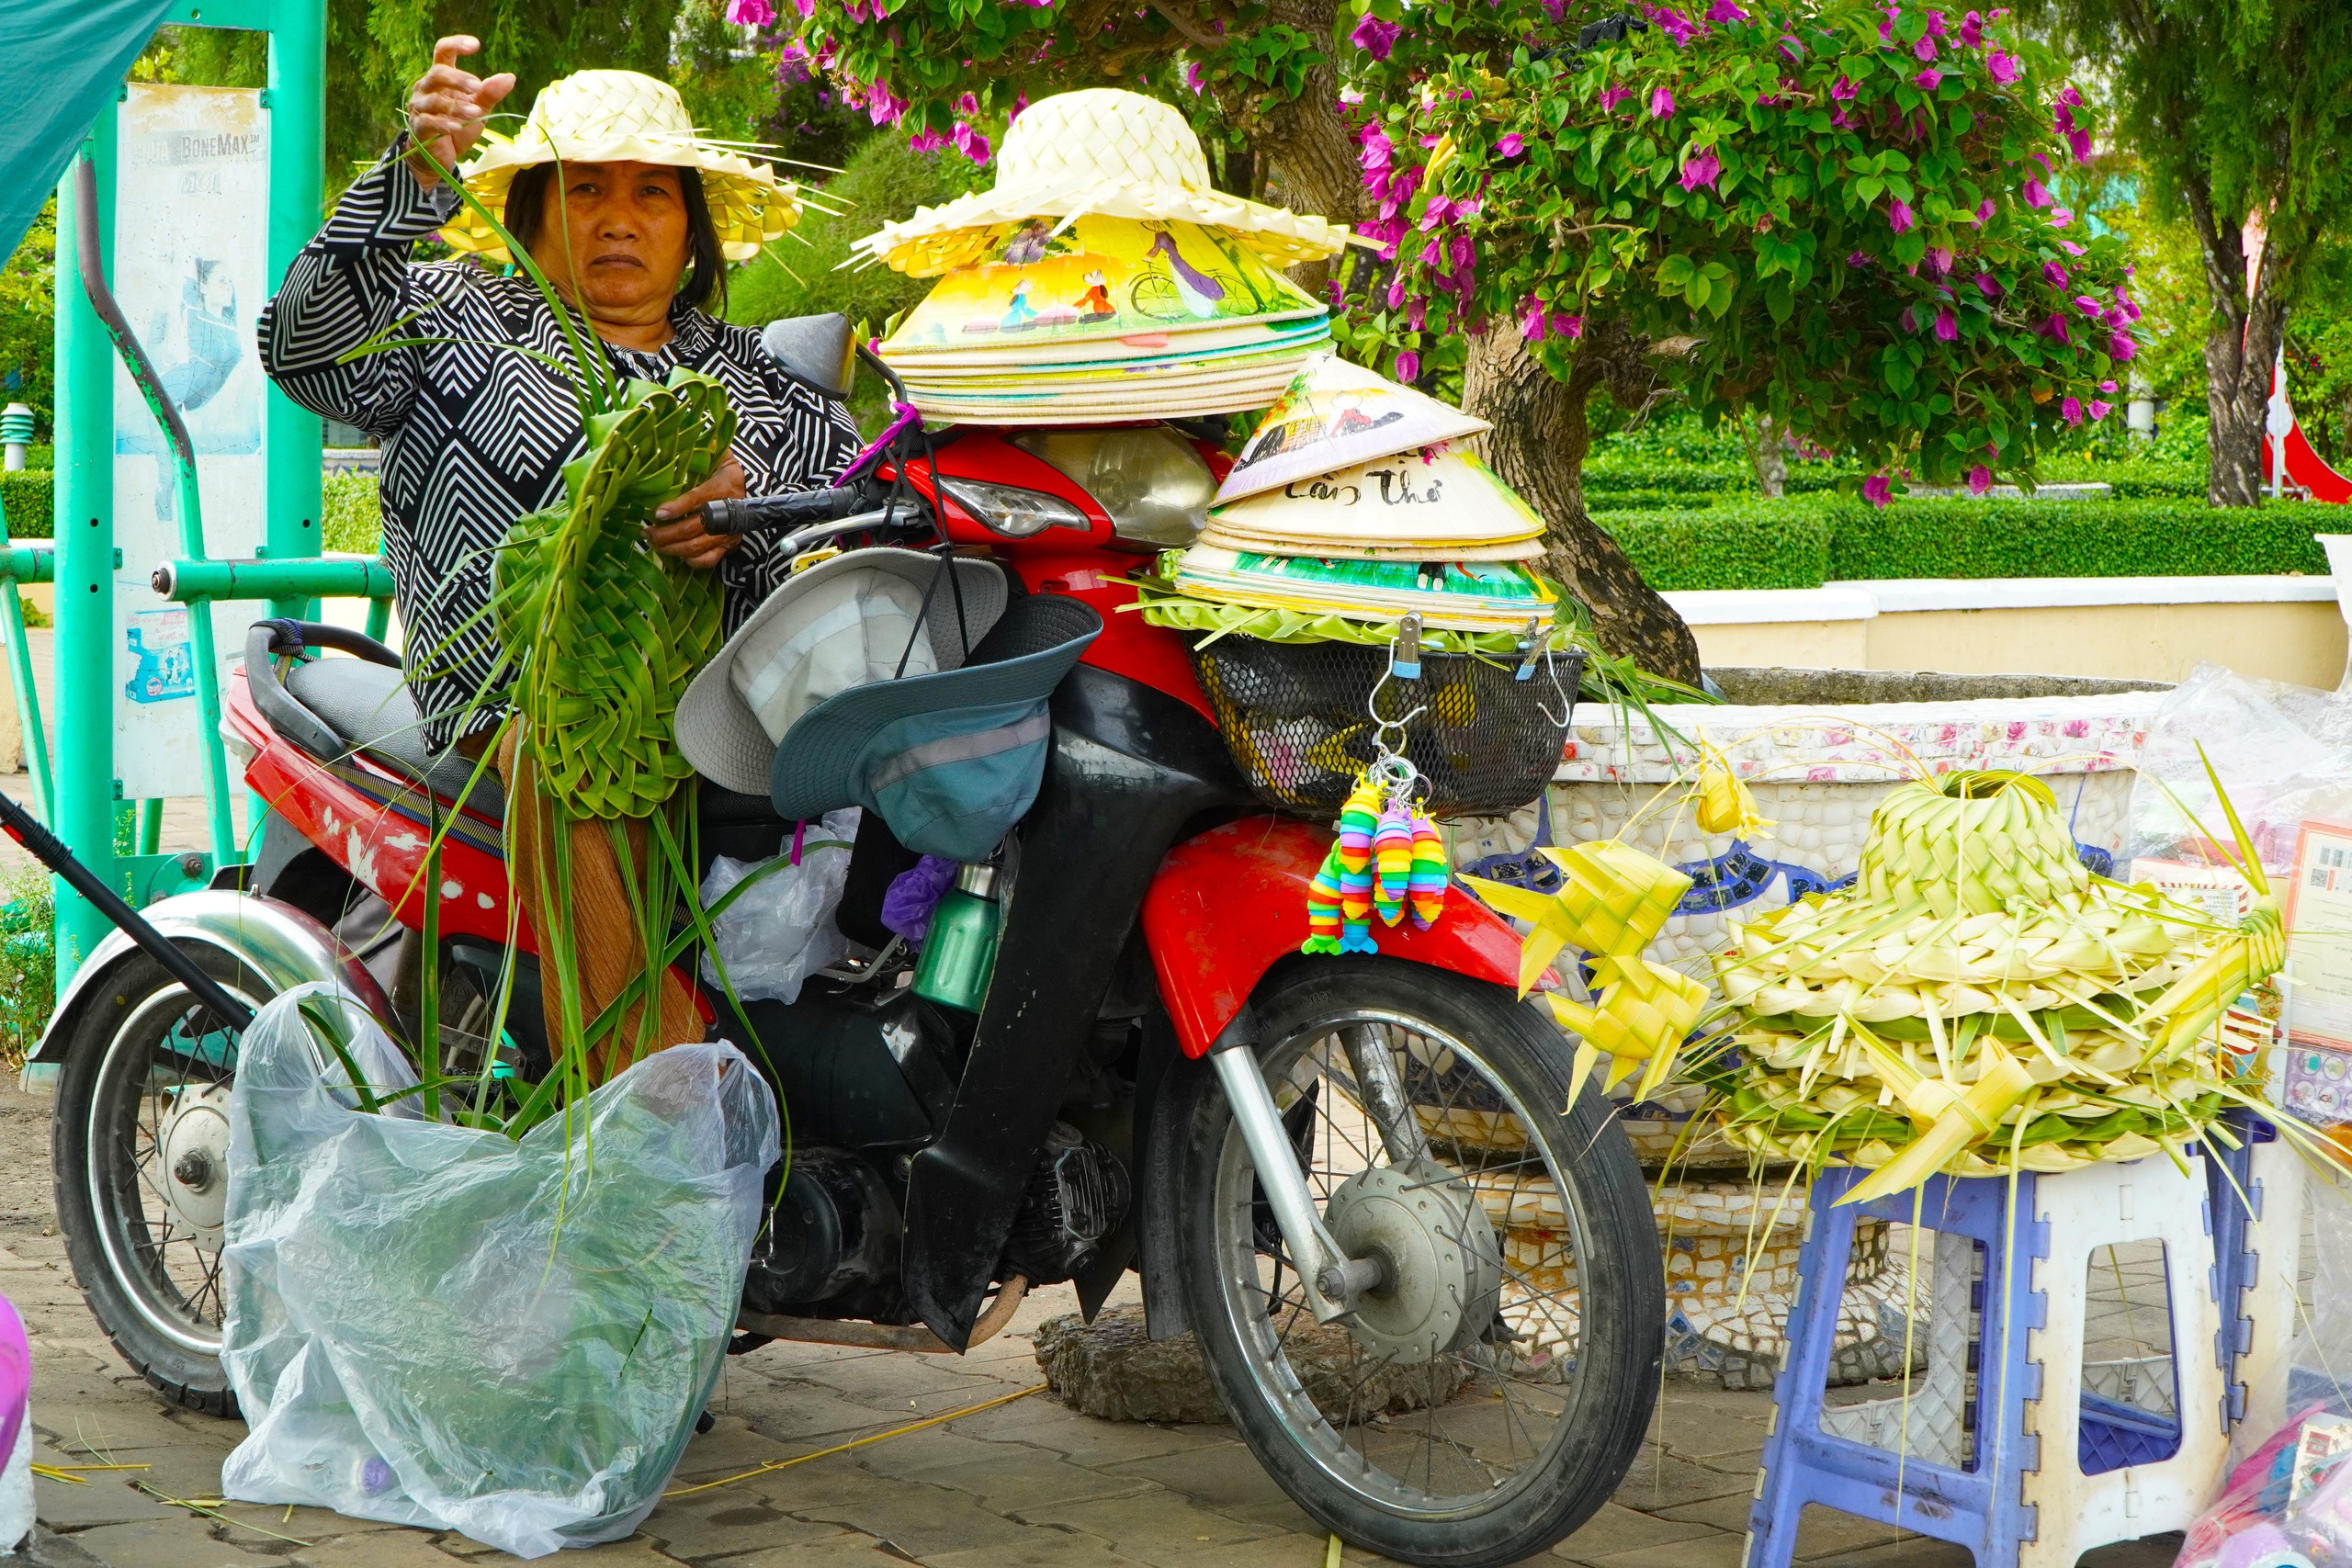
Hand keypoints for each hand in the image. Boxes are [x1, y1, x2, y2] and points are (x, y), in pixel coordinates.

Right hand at [405, 37, 516, 188]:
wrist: (440, 156)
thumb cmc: (458, 126)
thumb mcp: (478, 109)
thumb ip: (489, 93)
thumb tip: (510, 77)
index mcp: (441, 78)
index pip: (443, 51)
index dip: (456, 44)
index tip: (476, 45)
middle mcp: (426, 87)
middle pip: (438, 73)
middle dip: (458, 78)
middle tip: (477, 86)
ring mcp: (420, 107)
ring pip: (435, 100)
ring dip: (456, 106)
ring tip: (475, 113)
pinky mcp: (418, 127)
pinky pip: (429, 122)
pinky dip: (444, 124)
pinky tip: (456, 128)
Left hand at [647, 456, 748, 568]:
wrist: (745, 484)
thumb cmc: (721, 468)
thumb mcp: (715, 453)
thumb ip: (700, 449)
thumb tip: (675, 437)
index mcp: (723, 485)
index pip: (698, 499)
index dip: (677, 508)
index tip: (657, 513)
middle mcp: (727, 512)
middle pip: (693, 529)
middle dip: (665, 534)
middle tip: (646, 531)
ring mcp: (729, 533)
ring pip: (696, 547)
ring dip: (670, 548)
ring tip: (653, 542)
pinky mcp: (729, 546)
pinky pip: (709, 560)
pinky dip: (690, 561)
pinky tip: (675, 553)